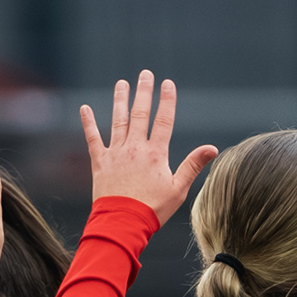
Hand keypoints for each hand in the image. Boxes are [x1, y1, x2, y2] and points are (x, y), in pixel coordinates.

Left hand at [81, 70, 216, 219]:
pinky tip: (84, 108)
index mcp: (156, 154)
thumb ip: (193, 165)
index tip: (167, 83)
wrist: (122, 223)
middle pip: (140, 114)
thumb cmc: (152, 209)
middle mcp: (135, 148)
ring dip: (120, 101)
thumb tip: (212, 148)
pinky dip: (88, 123)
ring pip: (118, 121)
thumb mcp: (178, 189)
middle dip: (143, 92)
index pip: (164, 120)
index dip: (167, 101)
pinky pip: (92, 138)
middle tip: (145, 74)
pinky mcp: (100, 162)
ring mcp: (116, 153)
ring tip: (122, 84)